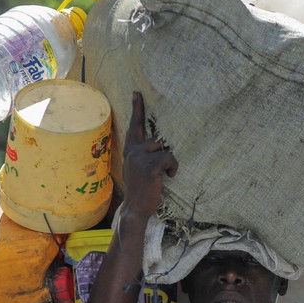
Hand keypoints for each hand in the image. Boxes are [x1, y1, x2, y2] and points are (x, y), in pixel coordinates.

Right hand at [121, 92, 177, 216]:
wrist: (134, 209)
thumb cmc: (139, 191)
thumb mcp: (135, 169)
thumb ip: (141, 155)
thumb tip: (156, 145)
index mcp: (130, 152)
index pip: (133, 127)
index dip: (137, 109)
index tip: (136, 93)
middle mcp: (133, 152)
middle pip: (155, 138)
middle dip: (161, 146)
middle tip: (155, 133)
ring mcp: (141, 158)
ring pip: (164, 149)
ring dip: (169, 162)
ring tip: (164, 176)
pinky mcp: (151, 167)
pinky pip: (170, 159)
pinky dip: (173, 168)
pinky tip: (168, 178)